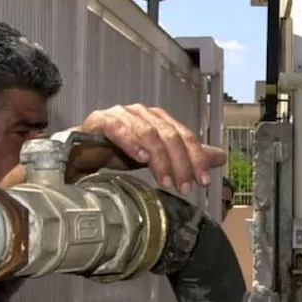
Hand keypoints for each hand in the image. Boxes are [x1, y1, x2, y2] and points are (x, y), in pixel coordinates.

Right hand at [69, 104, 226, 192]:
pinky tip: (139, 158)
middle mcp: (143, 113)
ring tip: (166, 182)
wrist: (81, 153)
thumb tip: (220, 157)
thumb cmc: (119, 152)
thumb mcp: (158, 158)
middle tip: (185, 188)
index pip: (185, 136)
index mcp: (159, 119)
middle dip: (181, 164)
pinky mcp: (101, 120)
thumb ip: (186, 156)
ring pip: (149, 134)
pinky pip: (119, 128)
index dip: (197, 158)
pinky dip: (131, 142)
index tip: (204, 181)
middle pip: (170, 136)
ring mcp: (122, 114)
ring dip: (160, 160)